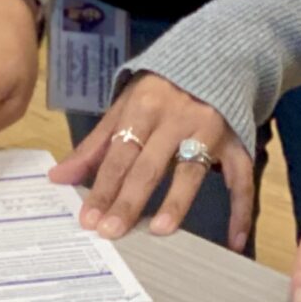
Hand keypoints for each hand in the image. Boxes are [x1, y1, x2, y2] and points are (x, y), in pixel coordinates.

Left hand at [49, 73, 254, 248]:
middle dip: (129, 200)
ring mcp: (210, 130)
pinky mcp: (238, 142)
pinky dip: (241, 210)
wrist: (215, 60)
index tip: (89, 219)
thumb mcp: (125, 108)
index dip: (103, 187)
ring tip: (158, 230)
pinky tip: (233, 241)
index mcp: (144, 107)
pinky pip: (242, 179)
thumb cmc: (160, 91)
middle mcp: (177, 118)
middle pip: (150, 165)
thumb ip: (95, 146)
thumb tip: (58, 178)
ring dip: (176, 202)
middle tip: (112, 232)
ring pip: (192, 170)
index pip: (120, 153)